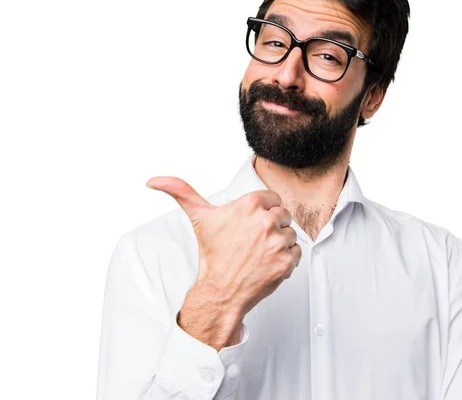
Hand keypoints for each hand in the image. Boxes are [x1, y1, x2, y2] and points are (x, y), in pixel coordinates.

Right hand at [145, 176, 301, 317]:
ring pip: (290, 234)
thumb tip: (153, 181)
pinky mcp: (286, 261)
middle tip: (254, 242)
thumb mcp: (199, 218)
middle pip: (283, 216)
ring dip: (279, 244)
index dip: (263, 212)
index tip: (251, 225)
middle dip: (272, 227)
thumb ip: (180, 192)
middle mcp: (265, 221)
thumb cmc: (213, 256)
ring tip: (260, 253)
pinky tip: (268, 263)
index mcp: (249, 205)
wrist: (220, 291)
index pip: (272, 199)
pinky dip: (287, 259)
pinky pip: (297, 253)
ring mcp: (277, 242)